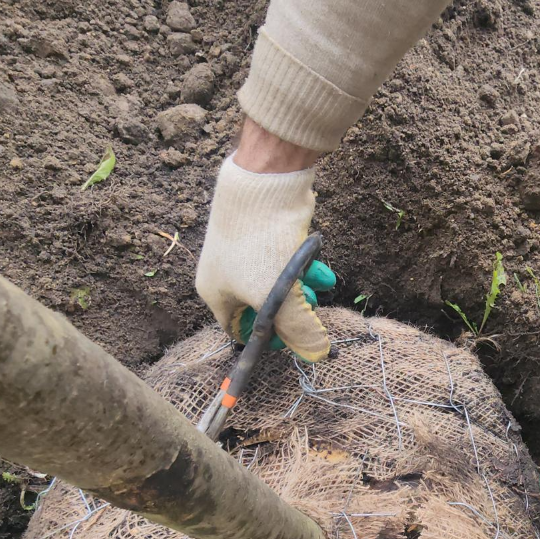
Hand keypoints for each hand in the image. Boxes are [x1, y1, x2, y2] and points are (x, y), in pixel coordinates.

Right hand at [196, 121, 329, 361]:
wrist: (264, 184)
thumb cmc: (261, 247)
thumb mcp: (278, 299)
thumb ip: (299, 330)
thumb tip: (318, 354)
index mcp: (216, 295)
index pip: (239, 332)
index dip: (266, 340)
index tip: (294, 337)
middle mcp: (225, 274)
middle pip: (263, 307)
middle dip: (293, 308)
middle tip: (312, 305)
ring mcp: (243, 252)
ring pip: (279, 281)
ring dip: (304, 285)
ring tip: (323, 281)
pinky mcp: (262, 233)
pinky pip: (285, 259)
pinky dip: (303, 263)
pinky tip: (318, 261)